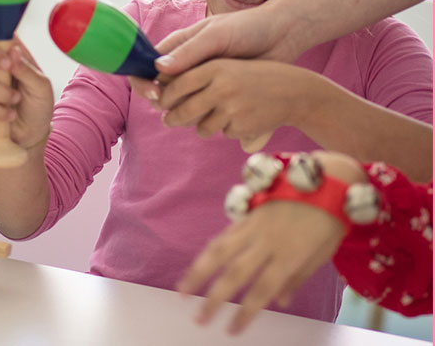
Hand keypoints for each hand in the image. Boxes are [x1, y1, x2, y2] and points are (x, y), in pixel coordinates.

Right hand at [0, 38, 53, 147]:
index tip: (5, 48)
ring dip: (1, 94)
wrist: (33, 133)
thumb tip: (13, 52)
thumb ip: (27, 69)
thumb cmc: (39, 105)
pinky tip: (10, 115)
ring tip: (16, 102)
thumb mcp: (42, 87)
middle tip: (6, 69)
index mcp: (13, 54)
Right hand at [133, 9, 299, 100]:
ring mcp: (200, 82)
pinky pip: (200, 111)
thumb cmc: (248, 28)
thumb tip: (157, 69)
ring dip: (182, 113)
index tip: (155, 94)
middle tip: (178, 110)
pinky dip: (202, 117)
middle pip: (158, 90)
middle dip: (163, 103)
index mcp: (177, 47)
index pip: (144, 66)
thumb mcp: (217, 35)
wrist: (283, 37)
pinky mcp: (216, 95)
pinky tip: (215, 116)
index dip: (143, 82)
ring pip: (178, 105)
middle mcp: (184, 66)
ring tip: (202, 112)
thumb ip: (189, 52)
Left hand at [157, 59, 316, 141]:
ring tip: (213, 118)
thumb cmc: (256, 76)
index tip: (159, 102)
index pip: (178, 85)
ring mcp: (233, 108)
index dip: (165, 97)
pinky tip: (241, 118)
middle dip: (172, 118)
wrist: (296, 91)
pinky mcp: (242, 126)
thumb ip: (199, 75)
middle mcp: (222, 87)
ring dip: (201, 126)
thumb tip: (163, 95)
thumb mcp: (229, 66)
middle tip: (168, 120)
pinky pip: (222, 133)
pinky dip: (226, 129)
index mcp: (216, 67)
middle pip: (183, 111)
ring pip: (201, 127)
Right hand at [178, 151, 364, 334]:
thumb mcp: (322, 253)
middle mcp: (267, 241)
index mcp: (290, 255)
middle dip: (214, 298)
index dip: (245, 312)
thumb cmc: (330, 220)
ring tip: (182, 291)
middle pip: (235, 273)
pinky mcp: (246, 215)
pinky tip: (197, 266)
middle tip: (199, 318)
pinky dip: (207, 253)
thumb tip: (279, 301)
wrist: (326, 180)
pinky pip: (223, 236)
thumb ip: (298, 277)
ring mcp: (253, 226)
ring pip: (219, 251)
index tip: (231, 330)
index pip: (263, 290)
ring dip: (198, 273)